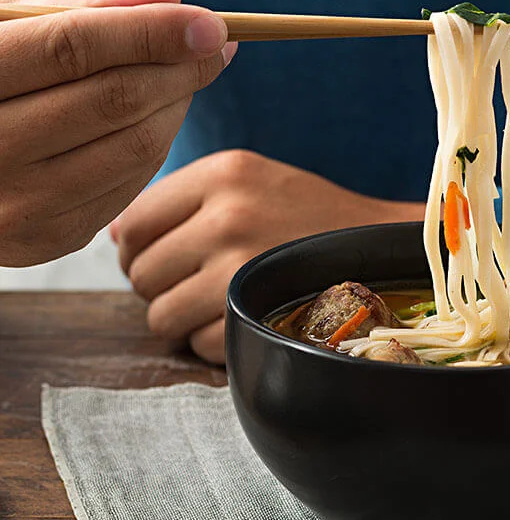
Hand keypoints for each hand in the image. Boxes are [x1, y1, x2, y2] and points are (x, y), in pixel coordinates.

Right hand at [0, 0, 236, 265]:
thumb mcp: (10, 25)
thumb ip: (81, 5)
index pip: (74, 49)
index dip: (151, 32)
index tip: (210, 24)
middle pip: (117, 101)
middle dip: (180, 69)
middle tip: (214, 46)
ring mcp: (20, 205)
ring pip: (137, 147)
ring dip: (177, 105)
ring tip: (183, 76)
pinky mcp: (51, 238)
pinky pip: (133, 184)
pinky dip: (157, 144)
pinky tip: (155, 119)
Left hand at [111, 149, 425, 363]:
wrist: (384, 250)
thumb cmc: (312, 218)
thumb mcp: (251, 181)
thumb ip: (180, 199)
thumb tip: (115, 235)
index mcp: (224, 172)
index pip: (131, 224)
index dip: (137, 250)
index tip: (164, 258)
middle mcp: (230, 216)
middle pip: (139, 275)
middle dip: (161, 288)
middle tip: (198, 283)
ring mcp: (244, 269)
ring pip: (159, 318)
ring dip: (184, 320)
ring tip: (220, 303)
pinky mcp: (260, 317)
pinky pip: (199, 347)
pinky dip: (217, 343)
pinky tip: (247, 319)